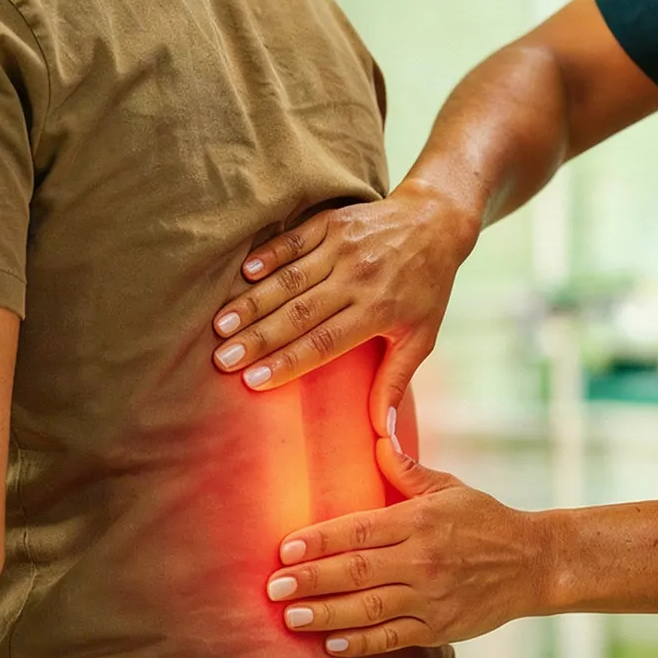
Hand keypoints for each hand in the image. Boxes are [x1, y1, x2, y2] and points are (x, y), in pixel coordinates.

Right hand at [211, 180, 478, 428]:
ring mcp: (343, 247)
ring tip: (221, 325)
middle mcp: (359, 278)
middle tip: (223, 359)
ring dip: (253, 302)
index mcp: (379, 309)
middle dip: (258, 338)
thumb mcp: (421, 337)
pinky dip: (268, 256)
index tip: (254, 381)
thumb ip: (395, 382)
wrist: (435, 221)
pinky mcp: (332, 222)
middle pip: (299, 313)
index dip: (288, 362)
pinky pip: (294, 240)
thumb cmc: (427, 287)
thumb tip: (384, 435)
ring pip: (290, 279)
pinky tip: (243, 275)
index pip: (325, 342)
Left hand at [264, 441, 551, 657]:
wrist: (534, 563)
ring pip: (368, 609)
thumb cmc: (484, 519)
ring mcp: (430, 598)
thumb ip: (406, 468)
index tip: (285, 548)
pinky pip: (393, 639)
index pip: (358, 529)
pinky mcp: (439, 629)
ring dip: (326, 614)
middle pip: (356, 571)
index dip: (319, 540)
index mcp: (419, 521)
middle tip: (273, 587)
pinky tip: (331, 642)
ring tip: (290, 617)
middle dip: (311, 580)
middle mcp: (422, 560)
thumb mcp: (448, 486)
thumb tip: (377, 437)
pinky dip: (361, 643)